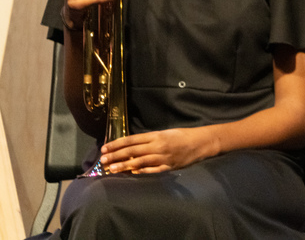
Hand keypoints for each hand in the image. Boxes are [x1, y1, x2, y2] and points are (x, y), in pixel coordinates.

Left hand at [99, 128, 216, 173]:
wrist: (201, 142)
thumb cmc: (182, 135)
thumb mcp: (165, 133)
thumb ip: (150, 139)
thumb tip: (131, 146)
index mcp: (156, 135)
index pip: (131, 140)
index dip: (117, 144)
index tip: (105, 148)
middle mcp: (157, 146)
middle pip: (132, 151)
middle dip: (116, 156)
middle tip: (103, 160)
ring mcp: (162, 157)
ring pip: (139, 162)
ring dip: (124, 166)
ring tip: (112, 169)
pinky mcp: (168, 166)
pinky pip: (152, 170)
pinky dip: (141, 172)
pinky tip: (131, 173)